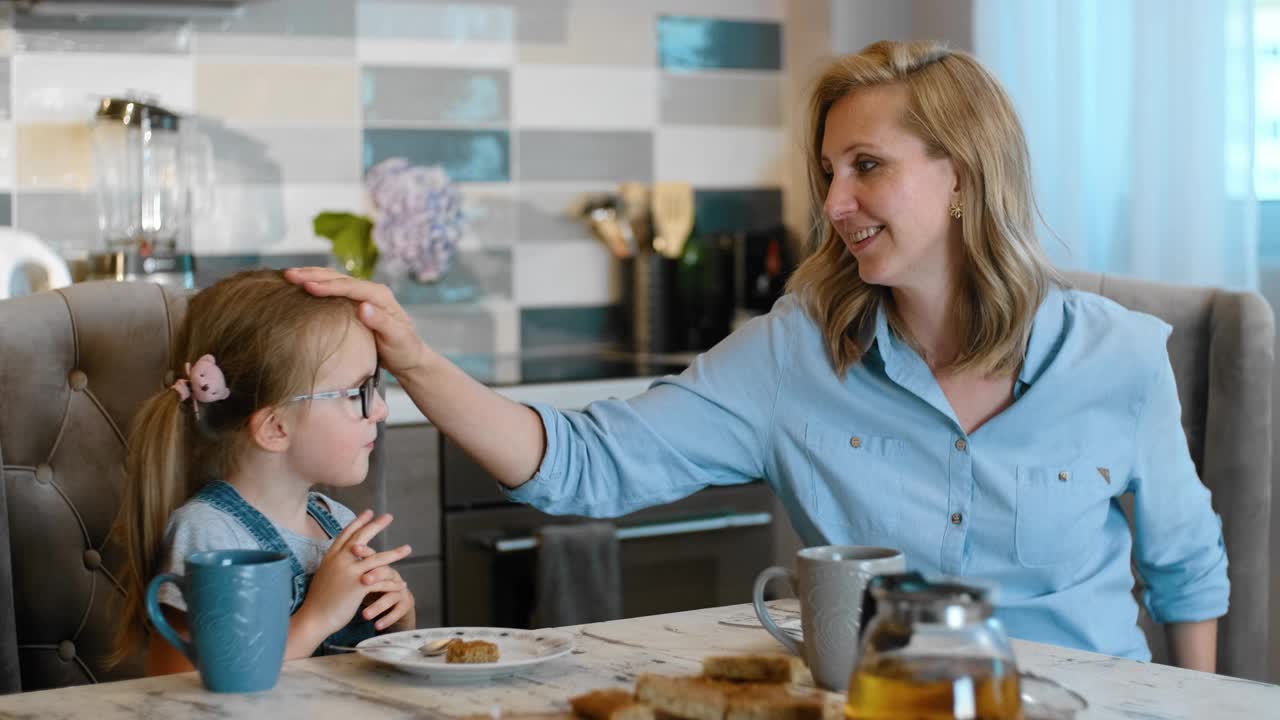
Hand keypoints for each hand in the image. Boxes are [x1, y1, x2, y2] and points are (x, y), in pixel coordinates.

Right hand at [285, 267, 430, 376]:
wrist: (409, 357)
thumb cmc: (404, 350)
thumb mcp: (397, 338)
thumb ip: (381, 322)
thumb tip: (363, 307)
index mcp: (380, 296)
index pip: (350, 286)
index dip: (329, 286)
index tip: (307, 286)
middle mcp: (371, 291)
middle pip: (339, 277)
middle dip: (313, 275)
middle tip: (288, 275)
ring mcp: (362, 295)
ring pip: (334, 279)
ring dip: (311, 275)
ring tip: (288, 275)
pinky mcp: (354, 303)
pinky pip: (333, 289)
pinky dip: (316, 284)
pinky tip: (301, 285)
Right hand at [297, 510, 411, 638]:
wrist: (314, 618)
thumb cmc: (319, 600)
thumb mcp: (325, 574)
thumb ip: (336, 564)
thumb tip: (344, 557)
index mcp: (331, 557)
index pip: (347, 534)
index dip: (359, 522)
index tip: (369, 512)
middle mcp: (341, 561)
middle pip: (362, 538)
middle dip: (377, 526)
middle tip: (389, 516)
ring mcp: (350, 572)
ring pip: (378, 559)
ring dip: (395, 554)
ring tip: (408, 549)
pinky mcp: (359, 586)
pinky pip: (381, 581)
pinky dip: (393, 583)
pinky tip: (402, 584)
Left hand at [351, 543, 416, 631]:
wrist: (390, 605)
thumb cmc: (370, 589)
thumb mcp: (360, 578)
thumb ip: (352, 566)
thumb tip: (333, 551)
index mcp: (380, 566)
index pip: (372, 556)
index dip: (365, 551)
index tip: (354, 549)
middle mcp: (392, 575)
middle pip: (386, 572)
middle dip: (375, 575)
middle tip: (363, 581)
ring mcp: (400, 590)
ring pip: (391, 595)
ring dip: (378, 605)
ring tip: (365, 615)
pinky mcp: (404, 604)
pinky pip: (397, 611)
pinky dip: (387, 619)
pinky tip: (377, 626)